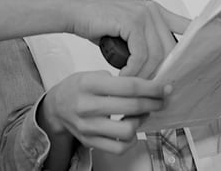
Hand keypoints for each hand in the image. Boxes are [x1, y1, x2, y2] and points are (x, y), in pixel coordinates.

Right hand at [39, 70, 170, 154]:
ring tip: (142, 113)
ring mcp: (89, 127)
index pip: (129, 86)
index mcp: (89, 84)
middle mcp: (87, 106)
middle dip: (153, 103)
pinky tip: (131, 127)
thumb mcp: (92, 74)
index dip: (152, 88)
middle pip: (132, 107)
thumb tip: (147, 86)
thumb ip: (116, 80)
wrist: (56, 108)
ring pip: (128, 130)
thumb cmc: (77, 88)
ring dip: (141, 121)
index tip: (164, 88)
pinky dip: (131, 139)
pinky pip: (119, 147)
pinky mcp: (90, 141)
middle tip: (161, 99)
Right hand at [73, 0, 189, 77]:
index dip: (195, 43)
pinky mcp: (131, 22)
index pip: (186, 26)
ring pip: (157, 55)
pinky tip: (124, 78)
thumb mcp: (128, 32)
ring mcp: (143, 14)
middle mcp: (153, 10)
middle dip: (162, 72)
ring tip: (133, 87)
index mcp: (156, 12)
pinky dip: (134, 71)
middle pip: (171, 49)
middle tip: (152, 90)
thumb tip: (160, 67)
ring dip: (145, 76)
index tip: (197, 63)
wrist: (75, 14)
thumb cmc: (99, 25)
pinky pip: (141, 54)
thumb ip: (145, 42)